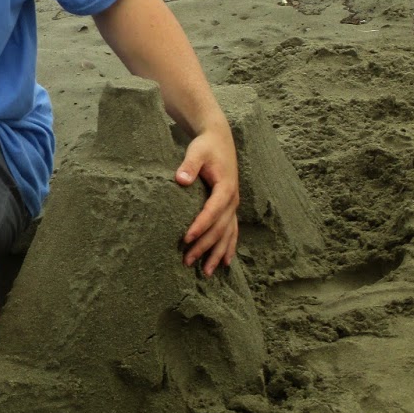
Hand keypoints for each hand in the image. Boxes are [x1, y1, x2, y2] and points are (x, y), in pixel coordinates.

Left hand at [176, 127, 239, 275]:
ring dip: (217, 253)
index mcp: (225, 188)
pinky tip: (224, 262)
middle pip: (219, 228)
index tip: (185, 239)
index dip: (200, 226)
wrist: (219, 140)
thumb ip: (189, 165)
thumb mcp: (196, 152)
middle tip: (187, 261)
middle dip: (204, 246)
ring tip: (207, 272)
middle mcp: (232, 200)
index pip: (212, 212)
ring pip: (228, 234)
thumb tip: (181, 179)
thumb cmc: (206, 146)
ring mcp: (233, 205)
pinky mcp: (230, 207)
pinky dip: (228, 247)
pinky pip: (232, 231)